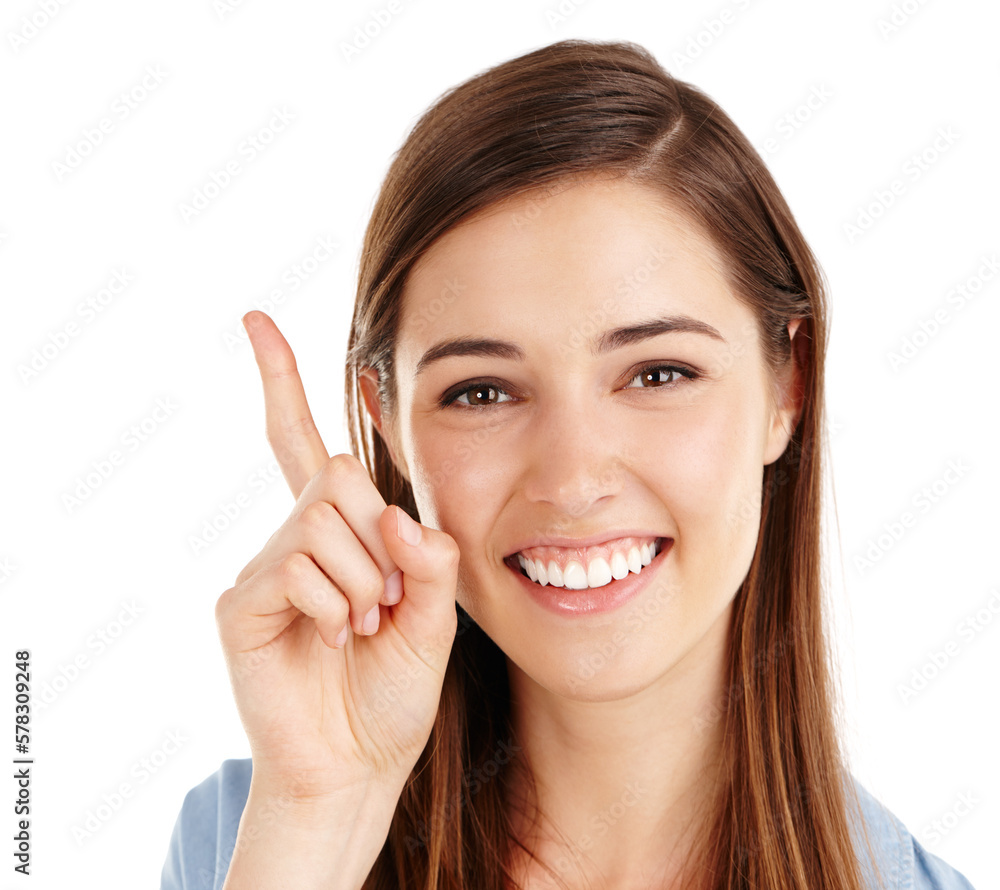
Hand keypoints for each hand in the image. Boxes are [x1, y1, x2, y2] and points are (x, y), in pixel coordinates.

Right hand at [215, 311, 459, 803]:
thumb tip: (398, 518)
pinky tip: (331, 639)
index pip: (304, 442)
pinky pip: (296, 566)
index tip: (257, 322)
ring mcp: (263, 566)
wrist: (359, 762)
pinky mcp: (241, 602)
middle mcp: (294, 535)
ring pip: (322, 521)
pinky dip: (332, 605)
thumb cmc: (392, 688)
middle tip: (382, 602)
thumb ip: (428, 560)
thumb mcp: (434, 617)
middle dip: (377, 538)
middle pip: (337, 475)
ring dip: (360, 581)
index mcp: (339, 531)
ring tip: (358, 626)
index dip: (282, 381)